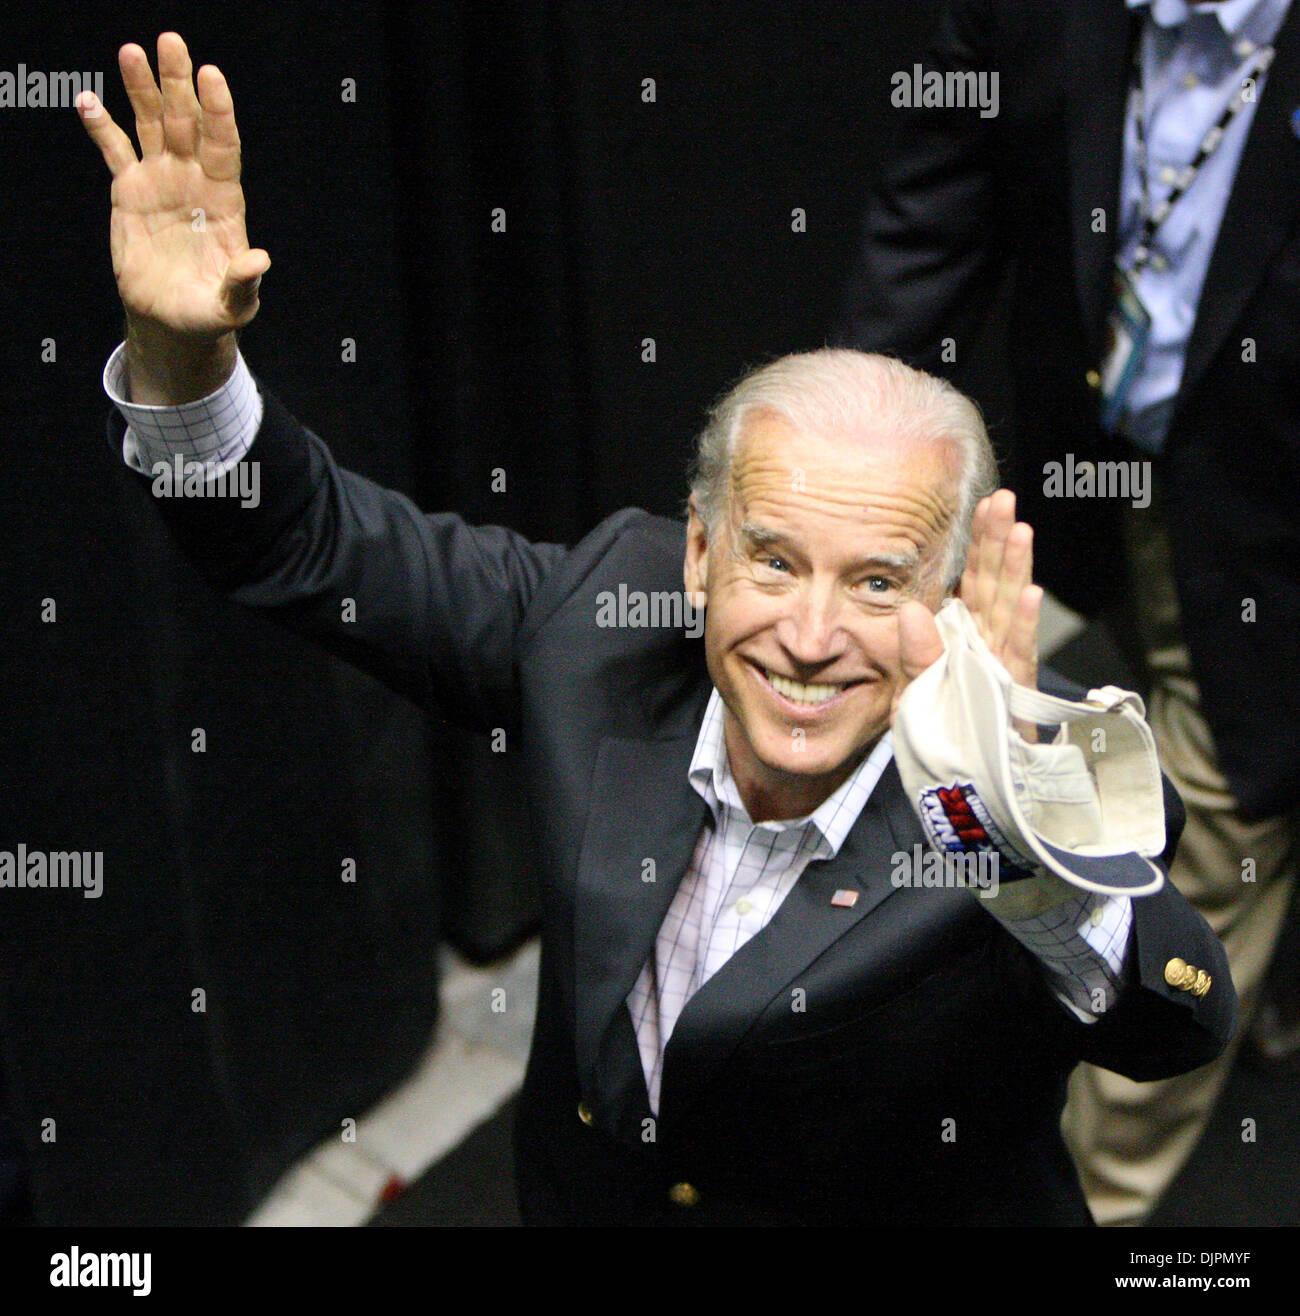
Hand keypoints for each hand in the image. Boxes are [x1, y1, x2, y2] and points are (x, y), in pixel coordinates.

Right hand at [76, 34, 268, 397]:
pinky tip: (88, 100)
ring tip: (131, 51)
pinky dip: (101, 126)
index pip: (223, 146)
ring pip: (151, 125)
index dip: (218, 112)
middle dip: (179, 84)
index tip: (211, 76)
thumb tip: (258, 260)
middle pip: (187, 123)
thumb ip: (244, 281)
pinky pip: (115, 150)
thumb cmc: (209, 311)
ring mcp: (161, 180)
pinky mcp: (129, 190)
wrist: (173, 319)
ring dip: (142, 89)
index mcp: (223, 200)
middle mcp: (193, 180)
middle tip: (172, 42)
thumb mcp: (233, 303)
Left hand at [891, 489, 1042, 738]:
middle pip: (993, 590)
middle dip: (998, 545)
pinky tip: (1028, 595)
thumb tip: (911, 609)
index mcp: (962, 649)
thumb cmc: (946, 755)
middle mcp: (987, 655)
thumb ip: (914, 659)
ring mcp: (1003, 678)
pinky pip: (1014, 662)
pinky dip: (1020, 628)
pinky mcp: (1013, 705)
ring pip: (1008, 616)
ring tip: (1019, 530)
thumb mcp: (914, 705)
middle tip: (1002, 499)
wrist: (972, 810)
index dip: (978, 549)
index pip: (970, 588)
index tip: (982, 507)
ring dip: (1014, 572)